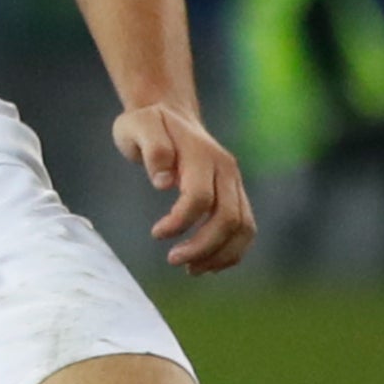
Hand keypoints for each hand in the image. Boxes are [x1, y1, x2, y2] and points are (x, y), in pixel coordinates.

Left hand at [114, 102, 252, 273]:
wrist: (170, 114)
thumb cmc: (148, 124)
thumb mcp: (138, 126)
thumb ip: (152, 148)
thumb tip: (164, 182)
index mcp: (203, 154)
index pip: (201, 197)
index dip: (180, 222)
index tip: (156, 233)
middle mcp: (226, 170)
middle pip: (228, 218)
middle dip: (202, 247)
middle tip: (172, 260)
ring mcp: (234, 183)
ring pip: (243, 228)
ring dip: (219, 255)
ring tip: (190, 269)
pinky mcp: (235, 195)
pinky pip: (245, 229)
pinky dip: (231, 252)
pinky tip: (206, 265)